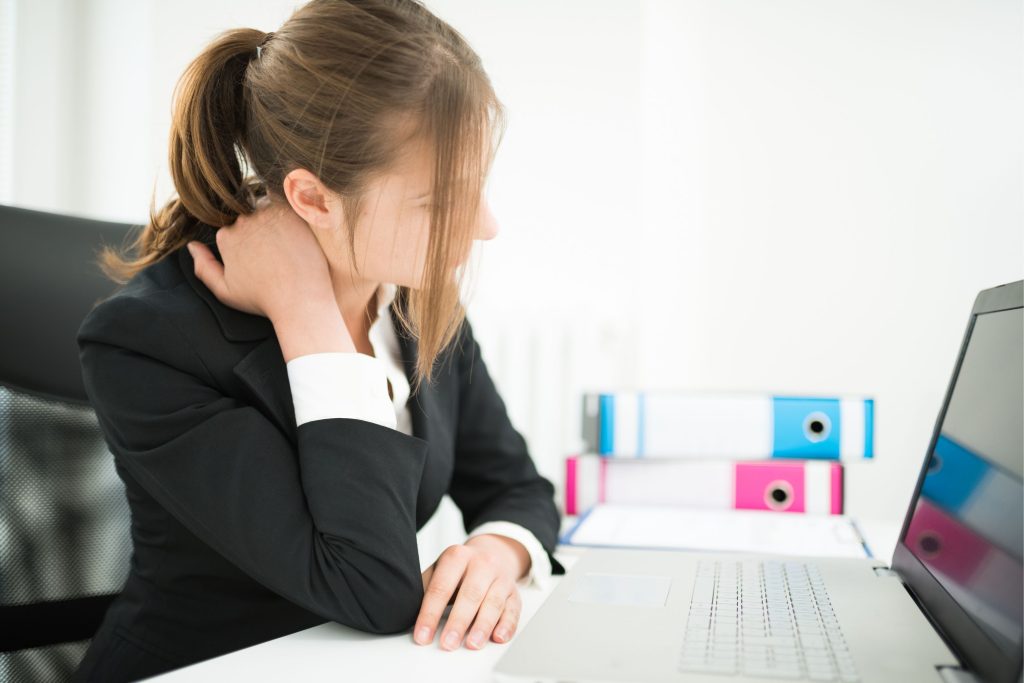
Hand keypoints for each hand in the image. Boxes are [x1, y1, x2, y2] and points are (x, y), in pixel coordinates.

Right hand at [187, 196, 334, 320]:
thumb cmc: (263, 299)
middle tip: (276, 249)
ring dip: (273, 218)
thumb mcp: (225, 290)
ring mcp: (267, 214)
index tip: (259, 254)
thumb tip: (192, 246)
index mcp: (226, 236)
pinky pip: (286, 200)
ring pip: (266, 206)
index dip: (245, 241)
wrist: (299, 297)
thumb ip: (204, 267)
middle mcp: (243, 221)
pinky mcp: (291, 211)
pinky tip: (295, 228)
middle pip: (248, 216)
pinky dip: (289, 208)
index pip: (232, 228)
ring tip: (287, 241)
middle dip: (258, 228)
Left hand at [414, 539, 524, 650]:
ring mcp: (501, 578)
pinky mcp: (514, 592)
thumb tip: (405, 611)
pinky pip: (513, 610)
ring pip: (493, 603)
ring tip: (472, 644)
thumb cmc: (460, 568)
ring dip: (483, 626)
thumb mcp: (440, 568)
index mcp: (457, 557)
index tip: (422, 635)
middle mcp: (482, 564)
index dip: (430, 613)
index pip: (441, 587)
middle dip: (458, 622)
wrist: (492, 552)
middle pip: (470, 595)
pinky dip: (507, 625)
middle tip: (448, 643)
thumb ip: (426, 587)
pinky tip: (498, 637)